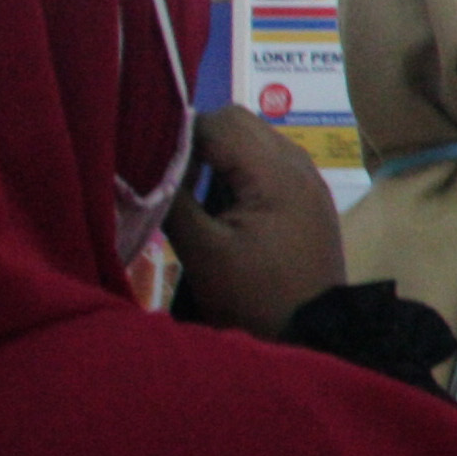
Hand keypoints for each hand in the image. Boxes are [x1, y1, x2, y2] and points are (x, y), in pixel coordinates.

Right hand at [162, 104, 344, 335]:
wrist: (312, 333)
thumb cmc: (255, 295)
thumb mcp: (203, 251)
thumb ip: (172, 199)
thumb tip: (144, 162)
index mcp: (276, 171)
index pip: (219, 122)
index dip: (180, 135)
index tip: (153, 162)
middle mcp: (298, 163)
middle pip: (239, 122)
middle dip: (200, 140)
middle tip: (173, 177)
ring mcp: (308, 178)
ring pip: (254, 139)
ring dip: (219, 155)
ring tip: (193, 192)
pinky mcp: (307, 197)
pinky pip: (269, 162)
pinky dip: (240, 170)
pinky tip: (220, 204)